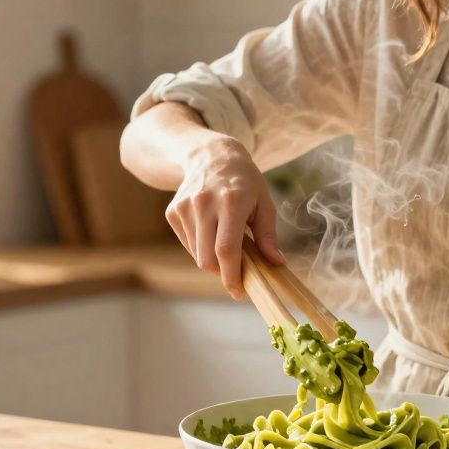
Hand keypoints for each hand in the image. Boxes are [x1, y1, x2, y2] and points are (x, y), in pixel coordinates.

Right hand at [166, 136, 285, 298]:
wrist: (211, 156)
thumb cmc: (245, 182)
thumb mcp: (264, 203)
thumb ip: (268, 235)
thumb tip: (276, 264)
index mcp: (230, 202)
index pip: (226, 250)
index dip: (232, 276)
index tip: (239, 292)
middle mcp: (203, 204)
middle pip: (207, 259)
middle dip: (223, 273)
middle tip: (239, 270)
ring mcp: (184, 208)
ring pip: (197, 255)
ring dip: (213, 260)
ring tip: (226, 241)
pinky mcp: (173, 212)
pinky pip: (188, 244)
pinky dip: (201, 247)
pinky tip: (211, 230)